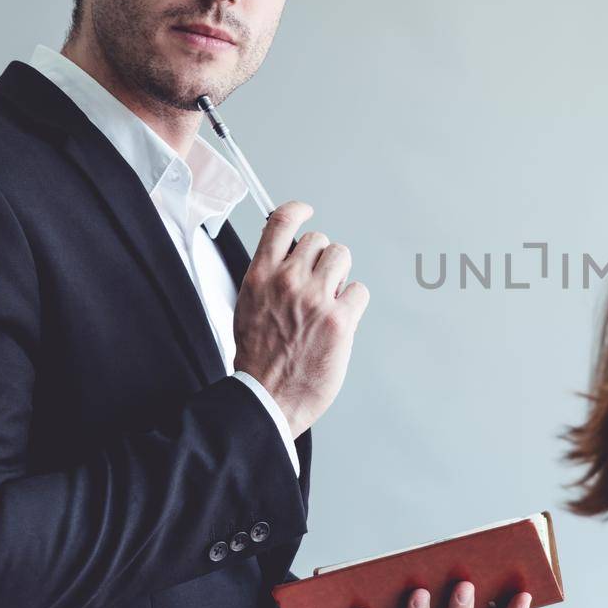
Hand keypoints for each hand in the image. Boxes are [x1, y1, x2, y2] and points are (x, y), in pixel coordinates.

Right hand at [232, 201, 369, 437]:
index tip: (307, 211)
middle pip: (321, 241)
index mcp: (260, 276)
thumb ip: (268, 280)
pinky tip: (340, 320)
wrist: (266, 397)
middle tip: (319, 285)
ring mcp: (315, 298)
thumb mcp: (247, 307)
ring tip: (329, 302)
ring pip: (343, 258)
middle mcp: (287, 281)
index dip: (298, 210)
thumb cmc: (259, 359)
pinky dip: (354, 304)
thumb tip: (289, 261)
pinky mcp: (339, 319)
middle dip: (323, 260)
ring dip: (340, 277)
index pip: (280, 221)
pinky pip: (360, 290)